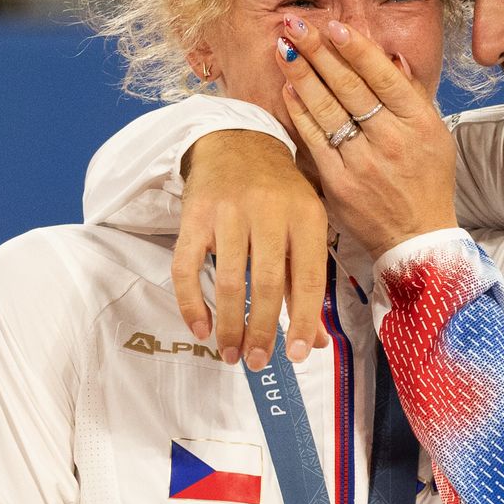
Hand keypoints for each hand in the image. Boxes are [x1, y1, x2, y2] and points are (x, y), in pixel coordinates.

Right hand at [173, 130, 330, 369]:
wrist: (238, 141)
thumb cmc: (280, 192)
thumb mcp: (305, 225)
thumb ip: (307, 280)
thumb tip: (316, 341)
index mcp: (305, 215)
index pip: (307, 277)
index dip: (304, 319)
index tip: (299, 355)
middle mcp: (268, 211)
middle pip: (266, 283)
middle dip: (263, 330)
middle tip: (260, 362)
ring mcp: (228, 212)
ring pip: (228, 280)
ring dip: (229, 324)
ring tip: (232, 353)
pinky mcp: (194, 215)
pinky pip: (186, 267)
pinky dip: (191, 303)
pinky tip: (201, 328)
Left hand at [275, 16, 457, 259]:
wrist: (418, 236)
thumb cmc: (428, 180)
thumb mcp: (435, 134)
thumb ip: (413, 94)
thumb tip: (390, 55)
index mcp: (419, 123)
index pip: (383, 77)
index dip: (356, 49)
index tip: (333, 25)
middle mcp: (393, 140)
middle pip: (349, 87)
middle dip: (319, 51)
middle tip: (295, 23)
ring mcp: (364, 162)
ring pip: (327, 109)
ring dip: (302, 74)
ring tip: (283, 47)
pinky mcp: (339, 182)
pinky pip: (315, 139)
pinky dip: (300, 112)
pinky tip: (288, 88)